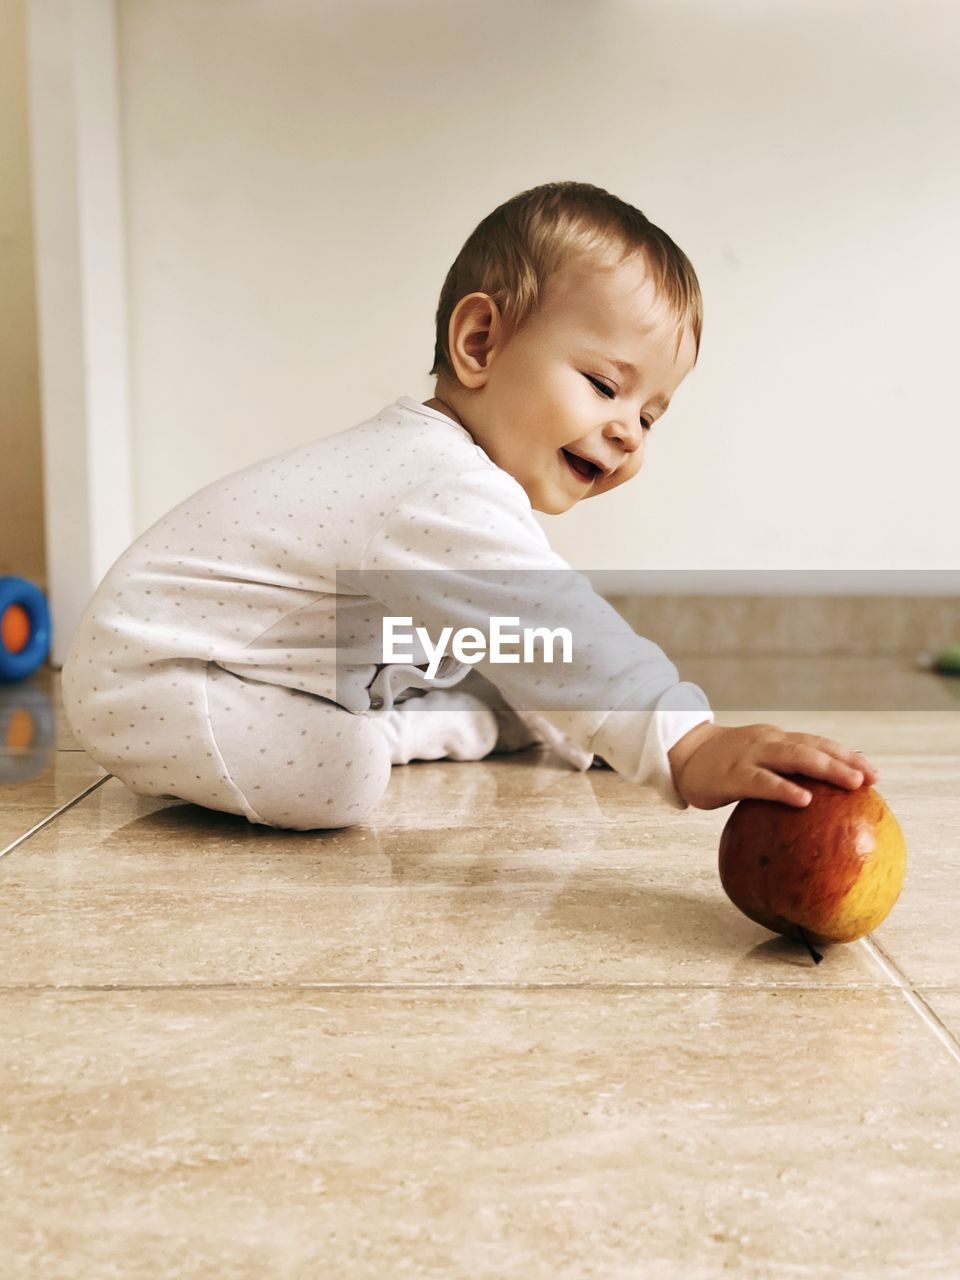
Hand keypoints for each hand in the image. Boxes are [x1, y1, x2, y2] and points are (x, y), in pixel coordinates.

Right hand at [667, 721, 880, 809]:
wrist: (681, 754)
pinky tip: (804, 799)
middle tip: (871, 778)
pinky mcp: (733, 774)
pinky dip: (785, 788)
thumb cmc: (722, 764)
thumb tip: (814, 799)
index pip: (817, 743)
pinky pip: (762, 781)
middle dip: (845, 761)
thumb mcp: (756, 761)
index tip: (874, 773)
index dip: (846, 755)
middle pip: (813, 747)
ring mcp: (750, 755)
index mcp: (776, 739)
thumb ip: (781, 771)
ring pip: (794, 757)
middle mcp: (767, 741)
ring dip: (826, 768)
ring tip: (852, 782)